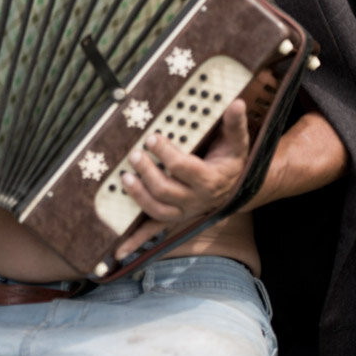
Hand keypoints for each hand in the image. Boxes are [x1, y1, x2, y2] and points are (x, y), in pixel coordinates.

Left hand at [114, 98, 249, 258]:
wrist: (234, 189)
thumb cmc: (230, 162)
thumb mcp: (237, 143)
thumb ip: (235, 124)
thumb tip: (237, 103)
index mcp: (209, 180)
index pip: (184, 168)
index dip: (166, 154)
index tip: (153, 138)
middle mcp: (195, 200)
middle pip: (166, 190)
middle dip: (147, 173)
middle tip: (135, 155)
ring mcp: (182, 212)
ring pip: (157, 210)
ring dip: (139, 196)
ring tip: (125, 179)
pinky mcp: (172, 219)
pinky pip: (152, 232)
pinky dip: (135, 241)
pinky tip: (117, 252)